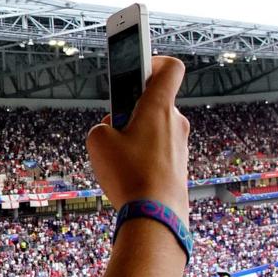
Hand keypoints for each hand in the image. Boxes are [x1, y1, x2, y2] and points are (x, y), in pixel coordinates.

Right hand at [86, 56, 189, 221]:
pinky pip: (158, 150)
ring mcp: (180, 146)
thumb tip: (112, 130)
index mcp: (159, 106)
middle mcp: (175, 122)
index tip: (137, 66)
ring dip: (136, 133)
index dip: (153, 60)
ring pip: (155, 128)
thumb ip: (102, 125)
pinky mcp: (179, 167)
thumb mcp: (97, 141)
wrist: (155, 216)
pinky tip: (128, 171)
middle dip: (131, 107)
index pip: (170, 67)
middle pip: (154, 101)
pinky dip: (143, 153)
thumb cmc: (128, 174)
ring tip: (117, 152)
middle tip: (114, 121)